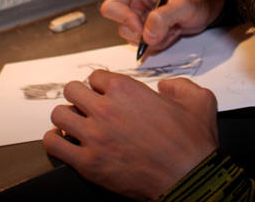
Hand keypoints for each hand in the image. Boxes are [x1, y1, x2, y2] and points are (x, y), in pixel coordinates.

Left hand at [43, 70, 218, 200]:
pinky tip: (64, 142)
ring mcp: (94, 136)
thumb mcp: (199, 101)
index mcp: (126, 89)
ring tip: (75, 125)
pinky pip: (54, 145)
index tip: (104, 95)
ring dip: (66, 118)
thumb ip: (180, 86)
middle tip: (87, 108)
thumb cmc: (191, 144)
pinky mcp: (88, 163)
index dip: (100, 86)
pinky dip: (55, 141)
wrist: (188, 178)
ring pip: (59, 115)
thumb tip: (165, 87)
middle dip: (80, 97)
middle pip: (72, 90)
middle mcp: (106, 109)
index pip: (95, 77)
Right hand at [101, 0, 224, 52]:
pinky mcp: (145, 29)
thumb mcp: (186, 5)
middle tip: (166, 29)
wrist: (207, 7)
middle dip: (144, 34)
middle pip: (121, 27)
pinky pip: (143, 45)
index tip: (144, 28)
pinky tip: (171, 33)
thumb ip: (165, 17)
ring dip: (154, 40)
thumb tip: (147, 35)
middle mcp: (133, 2)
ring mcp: (138, 17)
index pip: (111, 7)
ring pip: (132, 39)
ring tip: (172, 29)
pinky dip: (158, 44)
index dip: (125, 21)